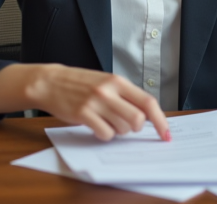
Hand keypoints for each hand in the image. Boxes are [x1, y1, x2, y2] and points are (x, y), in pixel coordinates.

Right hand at [25, 64, 170, 141]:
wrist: (51, 82)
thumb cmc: (80, 84)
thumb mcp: (105, 82)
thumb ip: (124, 96)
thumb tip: (147, 116)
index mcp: (118, 81)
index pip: (148, 102)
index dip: (160, 120)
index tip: (165, 134)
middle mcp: (109, 90)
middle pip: (138, 119)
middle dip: (136, 128)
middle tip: (126, 126)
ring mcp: (95, 102)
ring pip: (122, 128)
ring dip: (118, 131)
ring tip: (106, 121)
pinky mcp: (83, 114)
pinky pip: (105, 134)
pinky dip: (104, 135)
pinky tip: (96, 126)